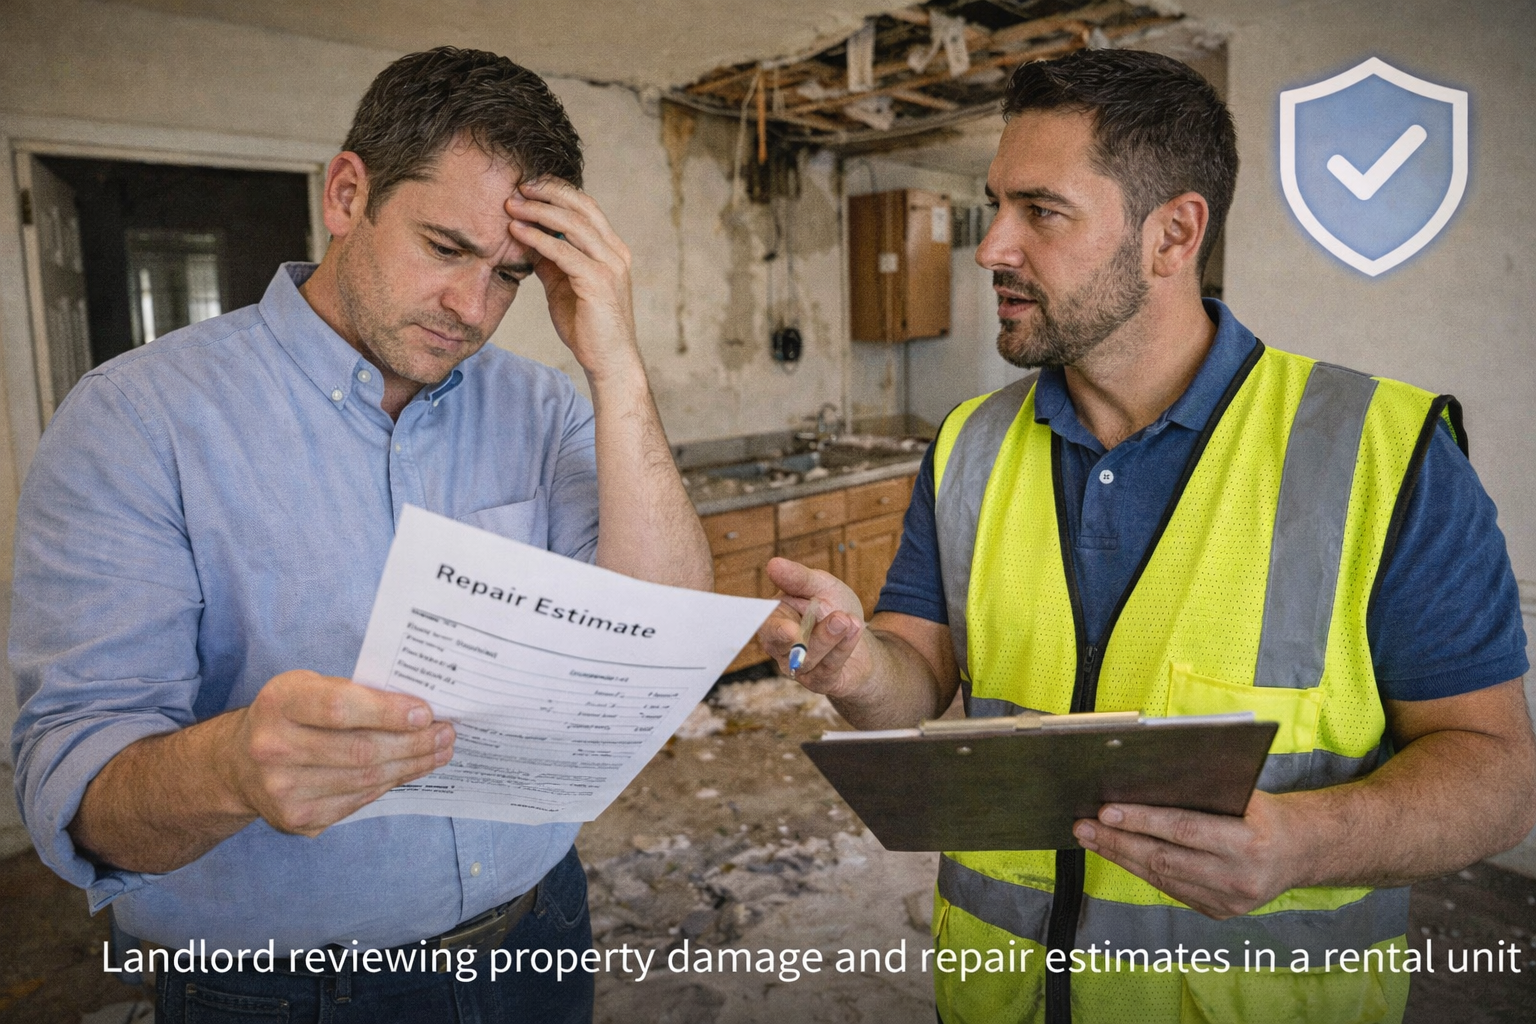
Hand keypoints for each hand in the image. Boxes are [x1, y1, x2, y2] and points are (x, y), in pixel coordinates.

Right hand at [219, 671, 454, 836]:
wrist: (238, 764)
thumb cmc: (288, 715)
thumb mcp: (308, 687)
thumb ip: (354, 693)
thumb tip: (420, 708)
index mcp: (279, 703)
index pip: (341, 708)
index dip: (388, 712)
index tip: (426, 713)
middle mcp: (274, 748)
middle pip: (361, 750)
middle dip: (414, 743)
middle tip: (447, 733)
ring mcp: (283, 790)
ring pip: (365, 780)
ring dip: (411, 765)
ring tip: (439, 751)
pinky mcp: (296, 819)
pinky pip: (358, 801)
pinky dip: (391, 783)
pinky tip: (410, 770)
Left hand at [505, 178, 640, 384]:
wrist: (609, 361)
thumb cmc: (588, 327)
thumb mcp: (565, 285)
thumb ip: (552, 261)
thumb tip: (528, 239)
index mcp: (612, 250)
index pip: (586, 207)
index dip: (558, 191)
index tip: (529, 185)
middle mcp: (615, 253)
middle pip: (582, 206)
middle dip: (548, 192)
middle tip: (518, 186)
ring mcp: (609, 266)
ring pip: (573, 224)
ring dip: (539, 211)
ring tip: (512, 205)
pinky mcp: (598, 283)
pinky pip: (563, 251)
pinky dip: (537, 238)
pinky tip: (516, 231)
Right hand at [759, 558, 873, 701]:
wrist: (860, 637)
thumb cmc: (834, 608)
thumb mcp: (821, 586)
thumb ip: (799, 578)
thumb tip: (773, 565)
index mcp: (776, 619)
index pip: (766, 626)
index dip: (776, 629)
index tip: (790, 629)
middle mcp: (781, 647)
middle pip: (785, 647)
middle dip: (813, 635)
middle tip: (838, 619)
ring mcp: (798, 668)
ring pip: (809, 659)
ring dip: (833, 638)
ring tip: (851, 620)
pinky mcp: (819, 682)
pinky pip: (827, 670)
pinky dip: (844, 648)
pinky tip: (855, 630)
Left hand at [1072, 791, 1305, 918]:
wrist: (1301, 852)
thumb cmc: (1265, 814)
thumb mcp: (1243, 795)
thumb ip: (1202, 792)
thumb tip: (1141, 781)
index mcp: (1249, 842)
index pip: (1184, 829)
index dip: (1141, 821)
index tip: (1106, 812)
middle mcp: (1239, 877)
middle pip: (1164, 859)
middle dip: (1118, 842)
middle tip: (1083, 826)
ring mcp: (1229, 901)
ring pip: (1162, 879)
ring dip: (1121, 857)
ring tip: (1091, 838)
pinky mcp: (1219, 912)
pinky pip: (1171, 890)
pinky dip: (1142, 871)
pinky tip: (1120, 855)